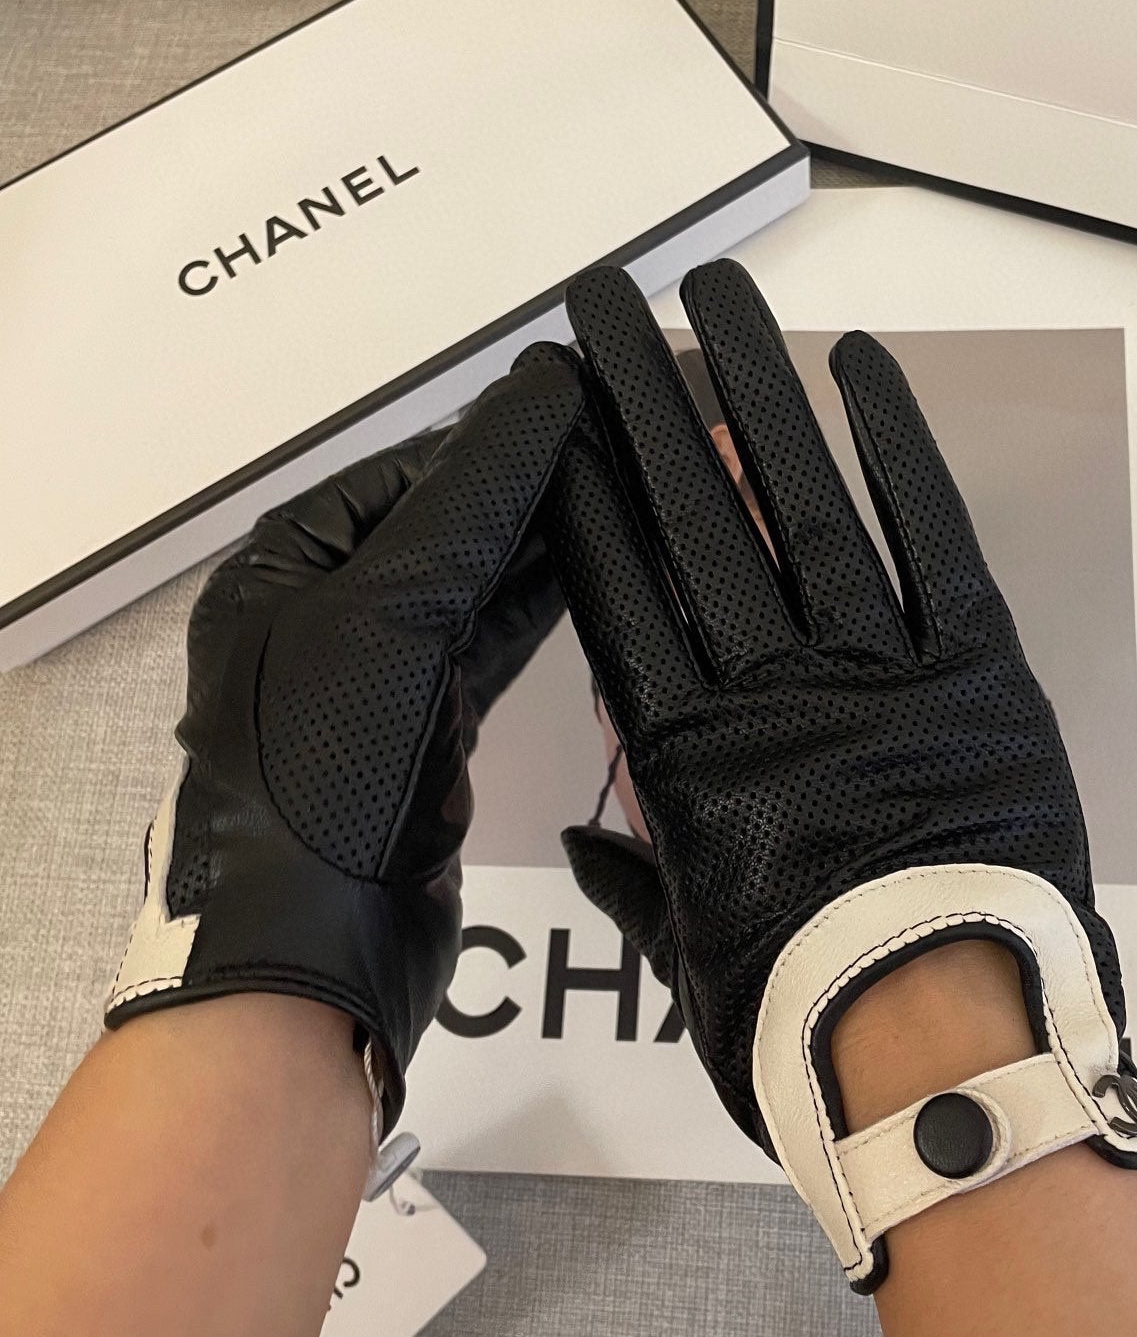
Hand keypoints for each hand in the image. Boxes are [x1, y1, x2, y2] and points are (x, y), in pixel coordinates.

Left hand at [104, 345, 580, 1141]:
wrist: (316, 953)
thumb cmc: (328, 768)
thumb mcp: (391, 612)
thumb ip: (472, 499)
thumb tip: (549, 383)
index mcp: (290, 562)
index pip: (418, 467)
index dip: (510, 432)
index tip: (609, 400)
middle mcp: (327, 609)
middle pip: (451, 523)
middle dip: (540, 487)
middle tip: (647, 448)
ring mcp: (378, 677)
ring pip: (478, 584)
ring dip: (552, 545)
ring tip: (645, 497)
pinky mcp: (429, 736)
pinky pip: (494, 645)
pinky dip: (545, 611)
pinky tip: (607, 577)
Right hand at [548, 260, 1136, 1288]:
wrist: (949, 1067)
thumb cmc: (805, 1028)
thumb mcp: (692, 966)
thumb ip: (638, 884)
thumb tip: (591, 840)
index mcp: (687, 757)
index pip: (618, 590)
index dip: (583, 491)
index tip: (555, 411)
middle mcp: (768, 686)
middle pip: (690, 518)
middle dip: (641, 402)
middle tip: (604, 307)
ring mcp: (876, 668)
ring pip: (797, 500)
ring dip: (755, 389)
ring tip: (717, 298)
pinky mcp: (977, 670)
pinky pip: (931, 539)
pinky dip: (897, 449)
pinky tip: (862, 366)